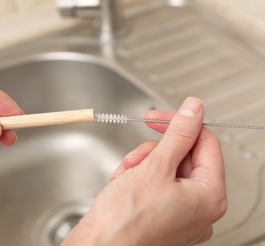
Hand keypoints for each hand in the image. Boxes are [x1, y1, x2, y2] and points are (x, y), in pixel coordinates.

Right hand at [62, 97, 226, 244]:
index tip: (158, 117)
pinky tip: (122, 185)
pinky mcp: (161, 217)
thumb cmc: (124, 222)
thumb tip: (194, 110)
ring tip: (125, 175)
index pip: (205, 142)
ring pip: (165, 170)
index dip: (180, 124)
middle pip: (183, 157)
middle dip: (153, 151)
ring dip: (141, 165)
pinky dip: (136, 180)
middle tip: (137, 156)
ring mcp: (180, 215)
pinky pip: (155, 186)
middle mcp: (199, 208)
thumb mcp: (155, 167)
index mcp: (209, 196)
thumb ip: (178, 134)